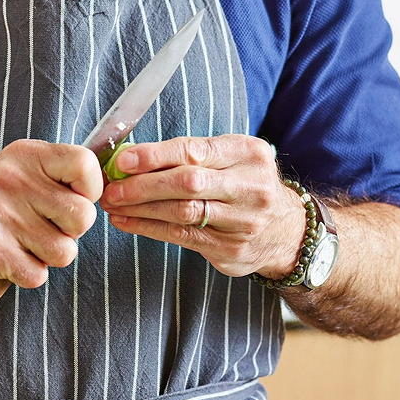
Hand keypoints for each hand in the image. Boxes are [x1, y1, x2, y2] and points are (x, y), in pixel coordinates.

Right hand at [0, 140, 102, 308]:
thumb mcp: (18, 174)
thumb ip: (58, 177)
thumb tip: (112, 187)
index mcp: (26, 156)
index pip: (85, 163)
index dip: (91, 189)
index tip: (76, 200)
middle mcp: (13, 179)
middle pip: (83, 216)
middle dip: (70, 233)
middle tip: (44, 231)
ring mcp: (0, 213)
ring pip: (64, 251)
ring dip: (47, 258)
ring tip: (21, 246)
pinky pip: (37, 275)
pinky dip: (26, 276)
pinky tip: (6, 262)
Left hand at [99, 135, 305, 277]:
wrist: (289, 230)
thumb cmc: (246, 184)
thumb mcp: (233, 158)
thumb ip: (193, 155)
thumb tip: (133, 154)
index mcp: (249, 153)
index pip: (195, 150)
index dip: (155, 155)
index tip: (123, 159)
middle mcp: (251, 186)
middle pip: (188, 182)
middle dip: (143, 185)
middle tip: (111, 187)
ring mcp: (244, 221)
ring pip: (183, 212)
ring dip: (142, 208)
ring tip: (113, 204)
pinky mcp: (232, 249)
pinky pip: (183, 237)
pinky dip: (150, 229)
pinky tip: (128, 222)